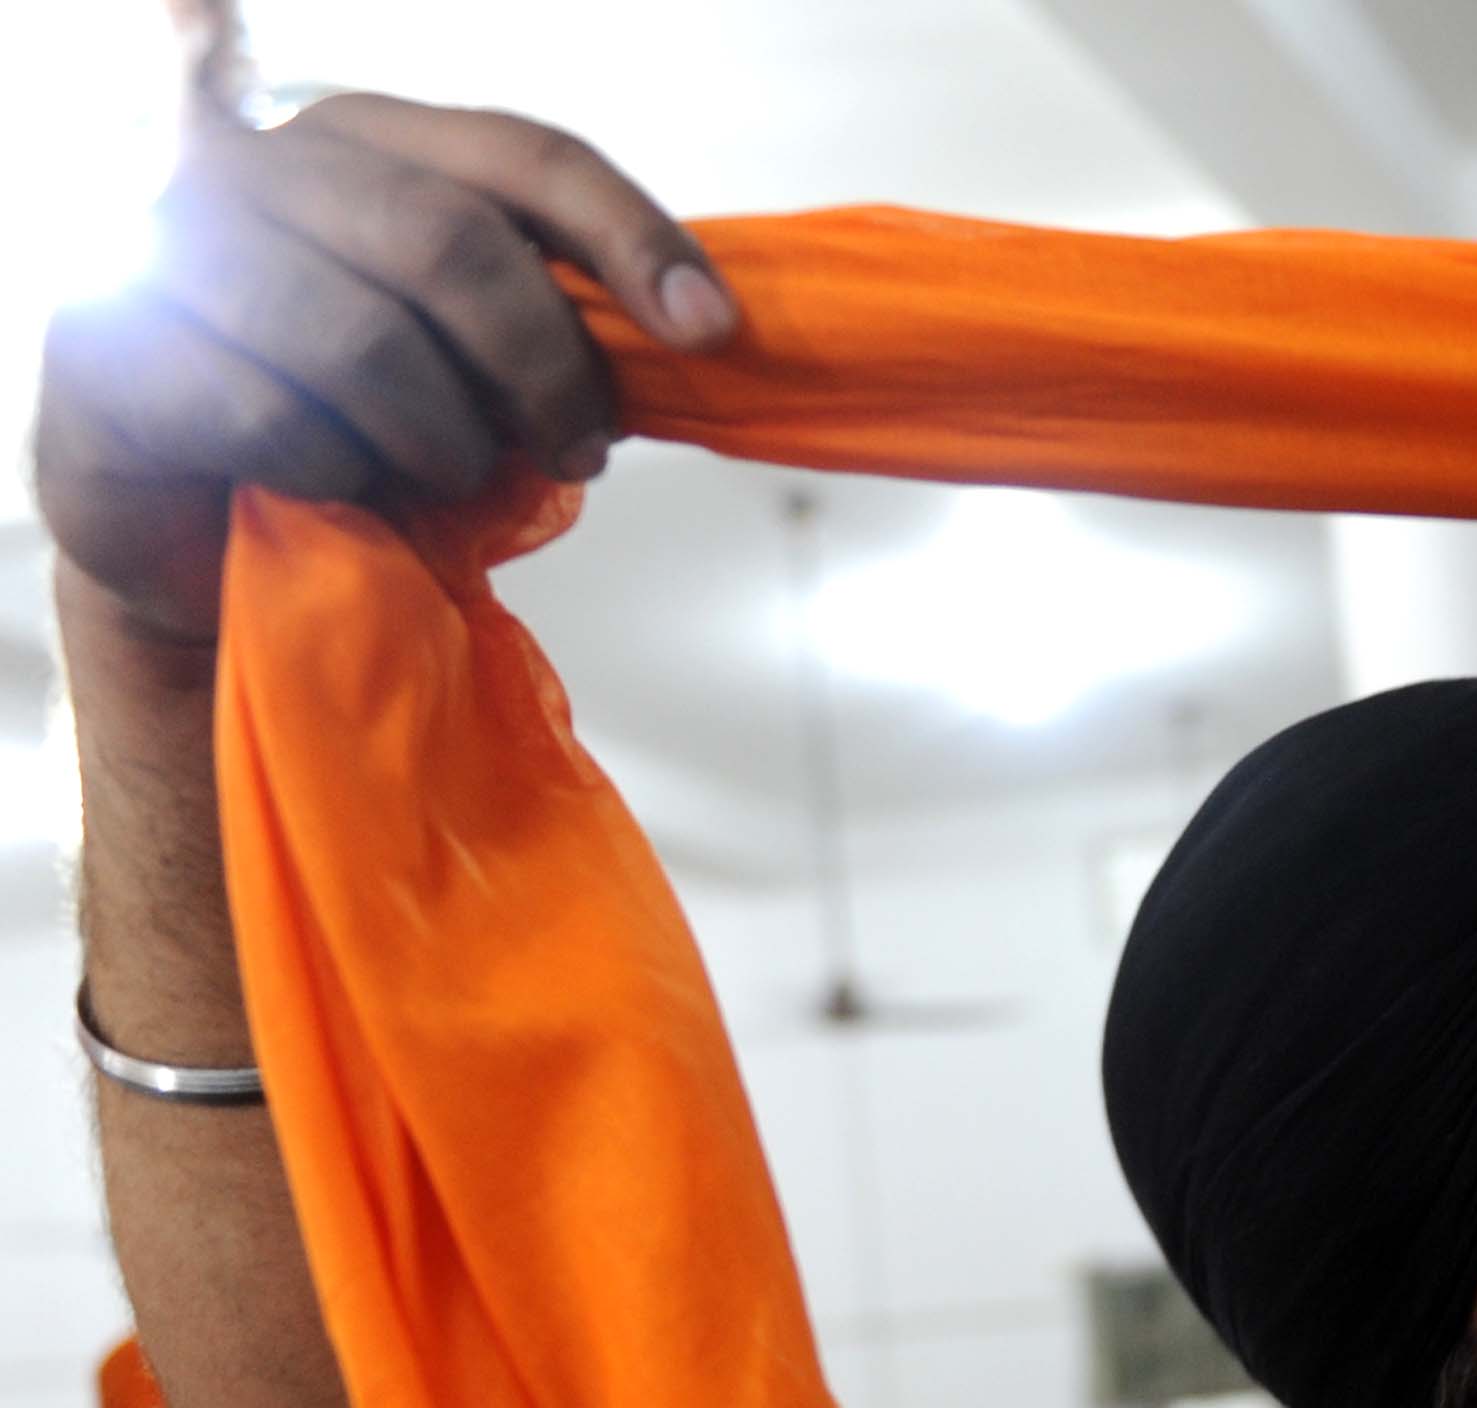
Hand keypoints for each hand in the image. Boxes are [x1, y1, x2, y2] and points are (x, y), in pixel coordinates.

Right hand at [35, 94, 735, 646]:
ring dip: (442, 442)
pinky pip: (274, 418)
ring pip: (365, 340)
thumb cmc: (357, 433)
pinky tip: (336, 491)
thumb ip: (556, 318)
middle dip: (545, 370)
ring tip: (445, 477)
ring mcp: (164, 244)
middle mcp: (254, 164)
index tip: (711, 329)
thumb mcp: (470, 362)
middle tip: (576, 450)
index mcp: (360, 139)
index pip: (522, 155)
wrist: (203, 542)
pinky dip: (337, 477)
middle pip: (451, 242)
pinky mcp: (108, 348)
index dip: (630, 235)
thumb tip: (703, 322)